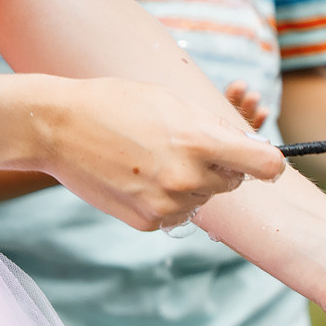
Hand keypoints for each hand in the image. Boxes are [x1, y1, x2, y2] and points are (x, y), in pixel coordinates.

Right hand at [36, 77, 285, 230]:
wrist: (57, 127)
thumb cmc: (119, 105)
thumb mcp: (175, 104)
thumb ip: (218, 130)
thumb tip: (255, 152)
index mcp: (201, 142)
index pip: (266, 166)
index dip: (269, 163)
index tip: (263, 161)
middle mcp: (188, 177)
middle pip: (233, 182)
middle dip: (219, 167)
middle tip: (183, 148)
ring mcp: (166, 203)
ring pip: (203, 199)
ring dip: (190, 184)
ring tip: (153, 160)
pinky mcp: (146, 221)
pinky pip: (175, 214)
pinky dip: (164, 200)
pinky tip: (138, 178)